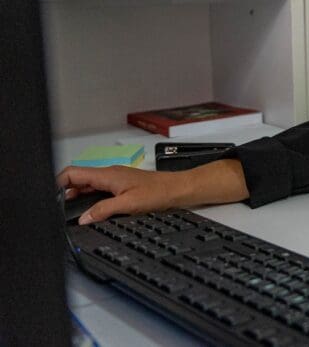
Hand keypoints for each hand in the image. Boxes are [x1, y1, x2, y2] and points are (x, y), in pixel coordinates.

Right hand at [57, 165, 189, 224]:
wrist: (178, 189)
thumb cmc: (159, 192)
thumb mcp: (129, 204)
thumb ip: (103, 210)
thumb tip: (83, 219)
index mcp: (107, 175)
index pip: (73, 173)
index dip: (57, 182)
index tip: (49, 196)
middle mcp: (108, 175)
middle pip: (77, 179)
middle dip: (64, 192)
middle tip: (56, 208)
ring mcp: (114, 180)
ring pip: (87, 186)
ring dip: (76, 196)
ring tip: (68, 211)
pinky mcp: (120, 187)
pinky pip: (98, 191)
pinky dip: (89, 199)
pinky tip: (88, 210)